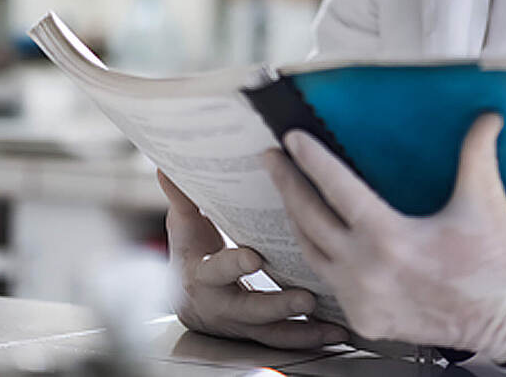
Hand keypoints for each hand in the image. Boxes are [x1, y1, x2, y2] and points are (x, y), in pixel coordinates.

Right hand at [157, 170, 347, 347]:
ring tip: (332, 325)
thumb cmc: (190, 254)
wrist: (187, 299)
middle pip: (250, 310)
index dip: (233, 265)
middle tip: (306, 298)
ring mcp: (243, 323)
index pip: (216, 271)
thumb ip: (182, 196)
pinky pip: (286, 339)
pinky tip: (337, 331)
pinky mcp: (261, 331)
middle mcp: (222, 305)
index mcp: (201, 276)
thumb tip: (168, 166)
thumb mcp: (184, 225)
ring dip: (303, 330)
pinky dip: (312, 335)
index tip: (254, 257)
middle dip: (278, 305)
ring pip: (272, 332)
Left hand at [266, 113, 505, 363]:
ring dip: (295, 218)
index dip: (312, 160)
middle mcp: (366, 270)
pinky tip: (314, 236)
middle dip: (286, 182)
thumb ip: (478, 154)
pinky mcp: (362, 319)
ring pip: (311, 251)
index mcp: (390, 238)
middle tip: (271, 156)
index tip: (292, 138)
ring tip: (287, 190)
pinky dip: (318, 254)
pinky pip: (327, 280)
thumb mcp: (485, 202)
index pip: (338, 189)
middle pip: (309, 218)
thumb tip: (488, 116)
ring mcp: (360, 298)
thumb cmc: (491, 260)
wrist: (501, 320)